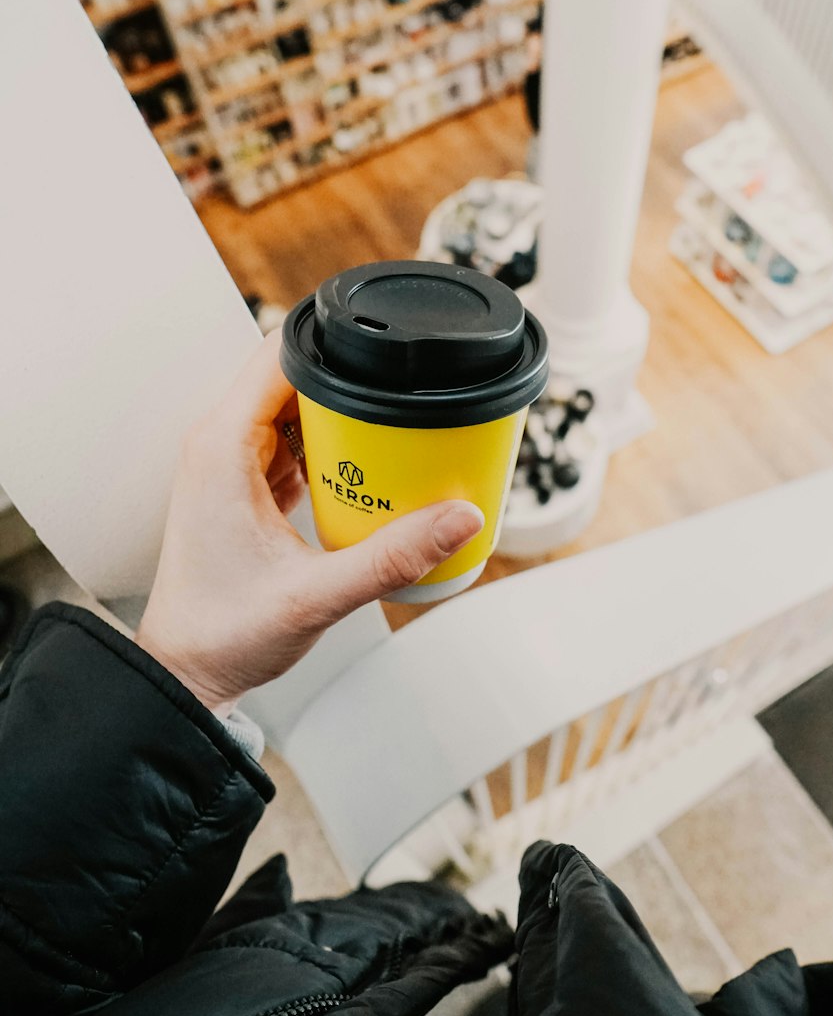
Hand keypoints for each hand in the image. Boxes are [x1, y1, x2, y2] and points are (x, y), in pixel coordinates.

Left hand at [135, 331, 482, 711]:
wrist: (190, 673)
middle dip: (352, 379)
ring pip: (295, 406)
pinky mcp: (247, 485)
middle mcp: (220, 444)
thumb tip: (459, 519)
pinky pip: (295, 441)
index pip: (277, 355)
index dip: (333, 342)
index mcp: (221, 447)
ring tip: (394, 430)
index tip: (385, 350)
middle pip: (293, 374)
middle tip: (405, 398)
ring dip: (343, 413)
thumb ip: (393, 557)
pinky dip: (332, 445)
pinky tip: (367, 465)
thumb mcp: (317, 596)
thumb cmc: (223, 634)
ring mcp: (232, 464)